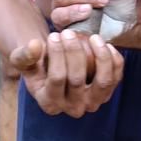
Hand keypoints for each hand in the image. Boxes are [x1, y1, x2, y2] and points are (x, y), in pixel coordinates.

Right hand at [8, 29, 124, 116]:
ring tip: (93, 37)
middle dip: (74, 51)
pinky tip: (104, 44)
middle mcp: (72, 108)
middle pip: (77, 79)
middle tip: (69, 32)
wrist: (56, 71)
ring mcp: (92, 103)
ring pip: (103, 81)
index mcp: (49, 103)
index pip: (56, 78)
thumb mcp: (24, 61)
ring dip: (101, 56)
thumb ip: (24, 54)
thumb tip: (35, 45)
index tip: (54, 34)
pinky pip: (116, 77)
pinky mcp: (107, 94)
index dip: (57, 54)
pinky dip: (114, 60)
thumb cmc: (37, 65)